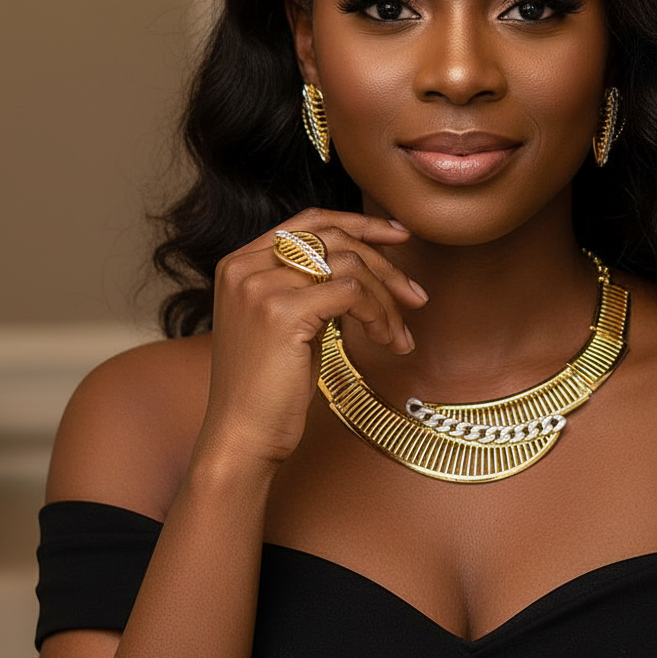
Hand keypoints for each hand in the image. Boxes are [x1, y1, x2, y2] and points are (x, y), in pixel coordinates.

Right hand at [196, 209, 426, 468]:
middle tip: (416, 295)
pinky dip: (379, 314)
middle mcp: (245, 266)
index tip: (399, 235)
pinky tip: (384, 341)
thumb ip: (310, 283)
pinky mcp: (282, 312)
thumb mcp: (287, 320)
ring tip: (398, 335)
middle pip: (335, 239)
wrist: (242, 437)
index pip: (310, 220)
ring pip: (350, 265)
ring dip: (386, 299)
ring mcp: (260, 287)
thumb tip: (365, 259)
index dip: (359, 223)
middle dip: (385, 264)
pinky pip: (352, 293)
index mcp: (240, 262)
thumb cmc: (270, 386)